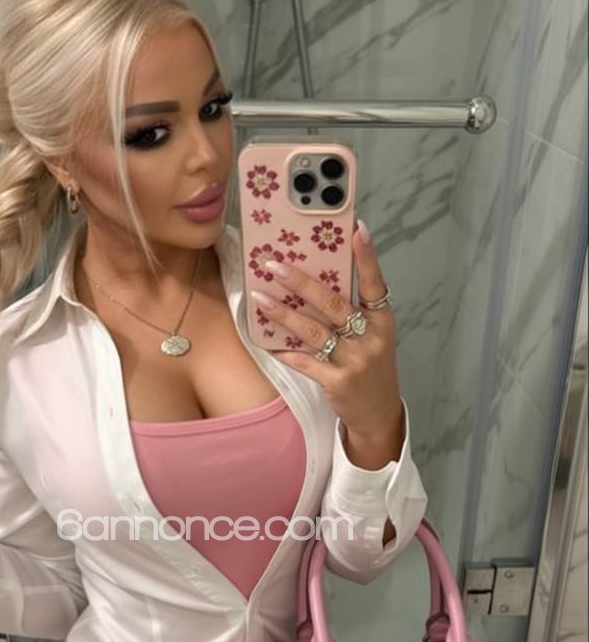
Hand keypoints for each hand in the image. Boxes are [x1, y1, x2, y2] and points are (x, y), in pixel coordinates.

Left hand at [253, 223, 401, 440]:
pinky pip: (304, 361)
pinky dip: (285, 350)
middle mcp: (370, 337)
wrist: (377, 411)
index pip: (375, 283)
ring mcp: (355, 361)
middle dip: (301, 282)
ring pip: (313, 331)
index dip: (367, 257)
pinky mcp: (337, 382)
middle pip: (333, 303)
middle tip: (274, 266)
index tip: (356, 230)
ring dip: (283, 313)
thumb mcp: (372, 335)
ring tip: (260, 297)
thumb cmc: (369, 365)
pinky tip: (266, 340)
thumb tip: (313, 280)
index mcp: (382, 319)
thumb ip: (352, 310)